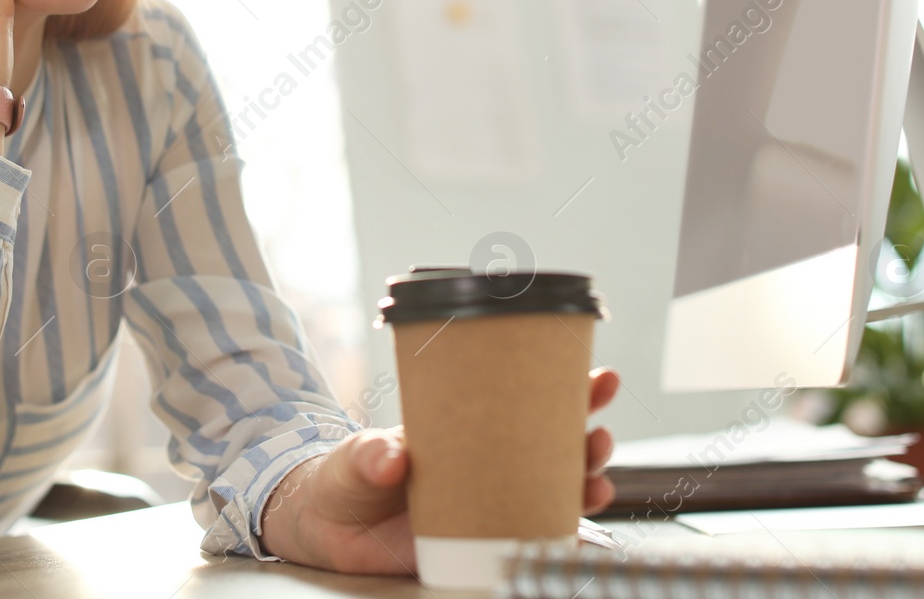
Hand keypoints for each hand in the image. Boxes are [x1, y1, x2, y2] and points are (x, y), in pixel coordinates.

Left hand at [257, 367, 620, 574]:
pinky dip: (555, 538)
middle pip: (552, 449)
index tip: (598, 377)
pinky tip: (574, 535)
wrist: (325, 527)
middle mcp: (484, 464)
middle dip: (586, 439)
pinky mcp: (475, 546)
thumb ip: (370, 454)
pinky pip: (525, 540)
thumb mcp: (355, 456)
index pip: (523, 402)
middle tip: (598, 434)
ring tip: (596, 482)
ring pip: (549, 494)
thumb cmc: (346, 475)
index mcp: (465, 428)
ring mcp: (484, 505)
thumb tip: (391, 459)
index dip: (567, 389)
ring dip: (580, 488)